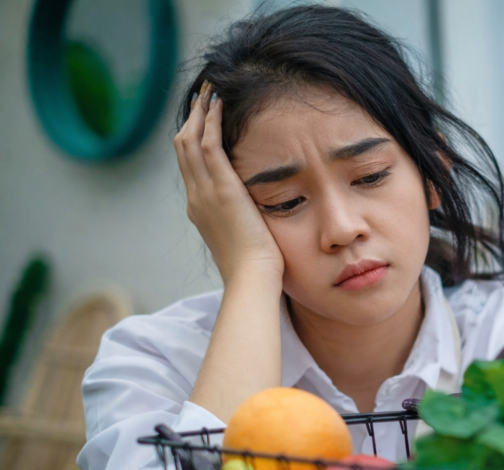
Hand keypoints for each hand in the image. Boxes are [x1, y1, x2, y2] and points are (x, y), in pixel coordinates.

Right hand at [174, 81, 283, 283]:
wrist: (252, 279)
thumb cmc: (256, 268)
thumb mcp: (244, 238)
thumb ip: (242, 219)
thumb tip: (254, 212)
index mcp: (199, 209)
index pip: (190, 165)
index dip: (193, 139)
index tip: (203, 119)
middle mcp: (195, 197)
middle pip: (183, 148)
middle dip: (192, 119)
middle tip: (203, 96)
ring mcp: (204, 192)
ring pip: (191, 141)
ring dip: (201, 114)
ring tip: (210, 92)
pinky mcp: (221, 189)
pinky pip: (209, 146)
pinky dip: (212, 123)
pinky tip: (220, 105)